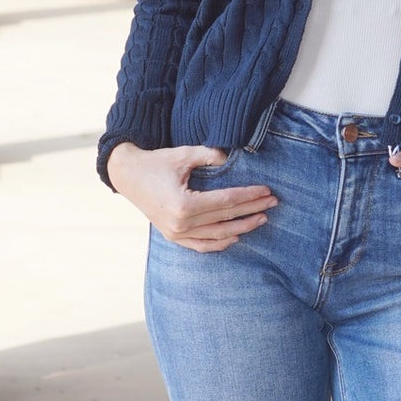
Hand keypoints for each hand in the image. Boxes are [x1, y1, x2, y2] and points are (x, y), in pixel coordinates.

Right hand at [105, 142, 277, 251]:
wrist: (127, 175)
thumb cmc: (156, 162)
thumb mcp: (183, 155)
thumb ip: (209, 155)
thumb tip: (232, 158)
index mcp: (184, 204)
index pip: (227, 201)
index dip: (249, 196)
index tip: (267, 192)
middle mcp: (181, 224)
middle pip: (226, 219)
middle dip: (252, 210)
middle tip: (272, 203)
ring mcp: (177, 234)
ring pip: (218, 236)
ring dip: (242, 228)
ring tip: (260, 219)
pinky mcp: (173, 237)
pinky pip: (202, 245)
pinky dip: (220, 243)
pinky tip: (236, 236)